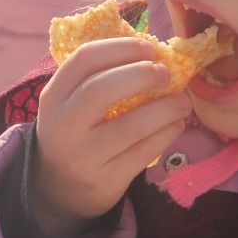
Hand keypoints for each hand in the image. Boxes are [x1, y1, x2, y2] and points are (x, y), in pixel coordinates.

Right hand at [31, 37, 191, 234]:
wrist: (62, 190)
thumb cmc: (79, 133)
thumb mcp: (74, 104)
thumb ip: (102, 78)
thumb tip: (155, 54)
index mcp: (54, 96)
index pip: (84, 60)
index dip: (121, 48)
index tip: (150, 47)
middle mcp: (63, 126)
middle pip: (100, 89)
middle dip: (140, 75)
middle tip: (167, 73)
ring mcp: (83, 156)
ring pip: (129, 126)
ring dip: (164, 109)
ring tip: (182, 101)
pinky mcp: (106, 180)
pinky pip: (143, 153)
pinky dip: (166, 134)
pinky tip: (176, 124)